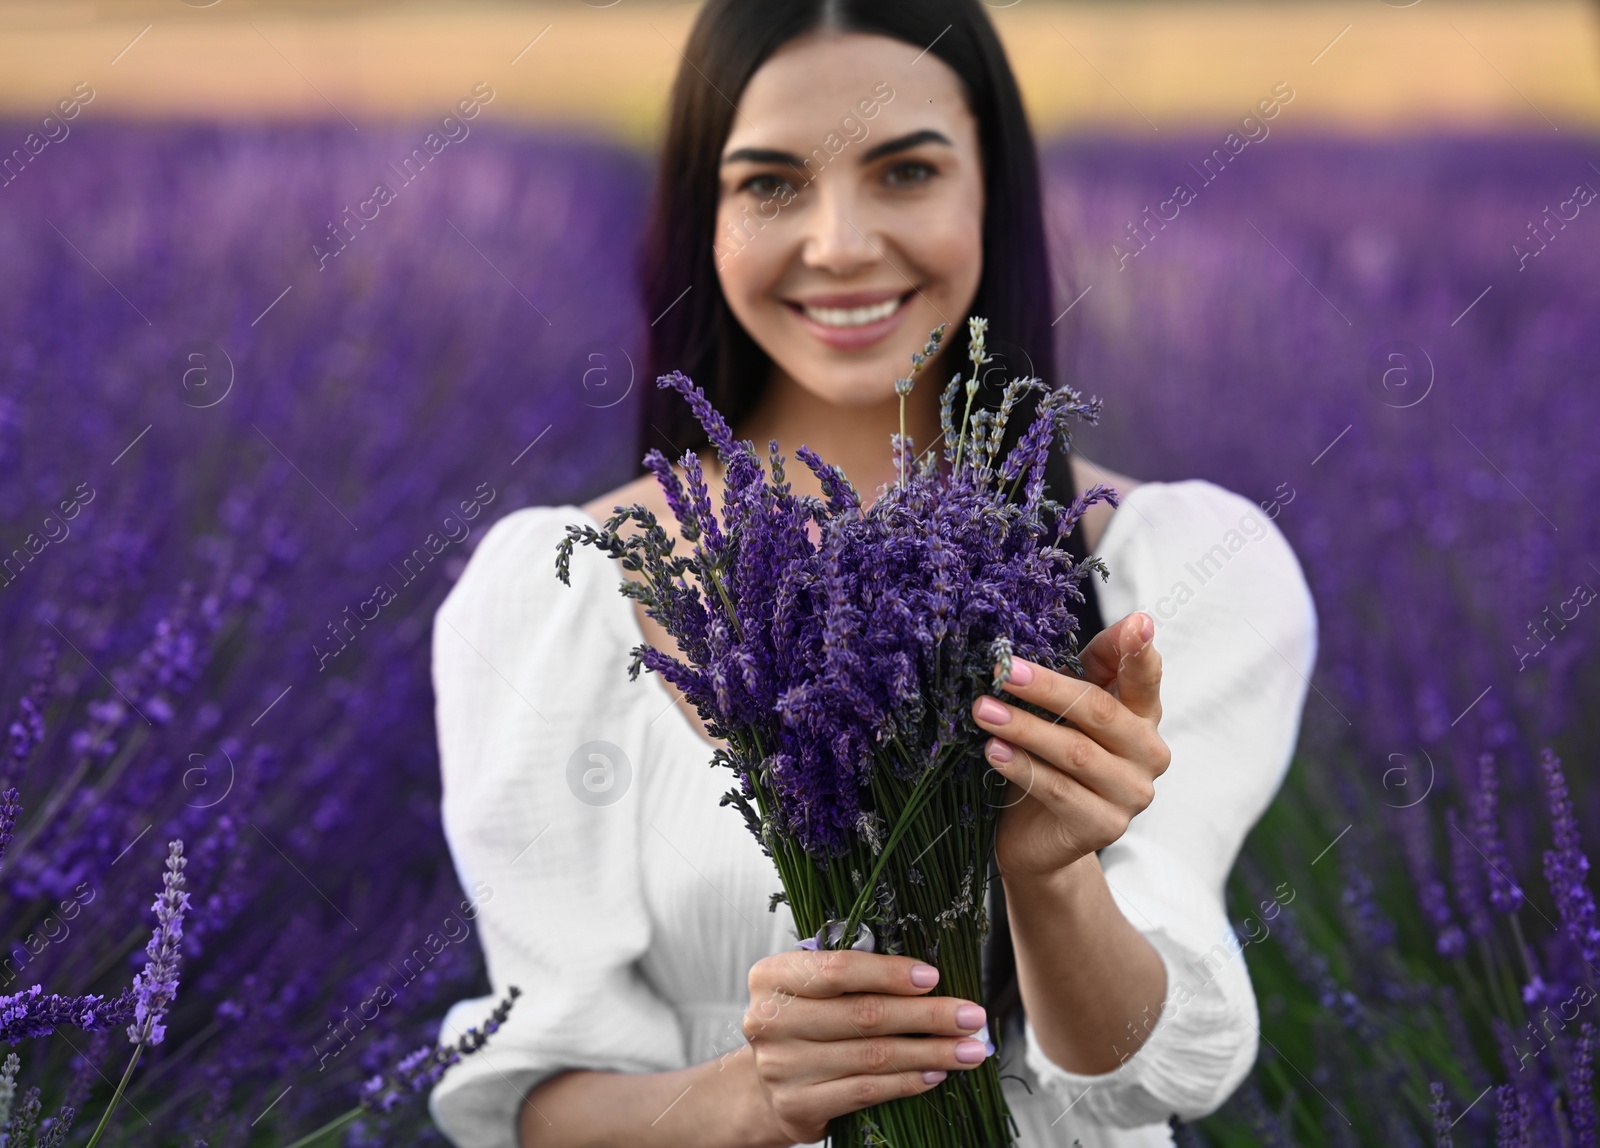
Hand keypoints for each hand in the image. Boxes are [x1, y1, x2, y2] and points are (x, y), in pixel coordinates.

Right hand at [741, 950, 990, 1144]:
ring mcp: (781, 1066)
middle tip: (971, 1016)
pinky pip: (866, 1090)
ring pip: (872, 1056)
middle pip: (864, 1014)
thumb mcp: (814, 987)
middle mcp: (770, 1020)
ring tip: (969, 1050)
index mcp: (773, 977)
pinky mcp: (798, 1105)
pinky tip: (935, 1074)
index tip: (933, 977)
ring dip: (930, 1052)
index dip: (889, 973)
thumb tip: (929, 978)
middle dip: (927, 1015)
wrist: (767, 1083)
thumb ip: (855, 976)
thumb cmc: (805, 1021)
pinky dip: (907, 1081)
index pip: (838, 969)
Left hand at [972, 612, 1170, 878]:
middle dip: (1048, 688)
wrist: (1038, 835)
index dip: (1140, 650)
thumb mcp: (1063, 709)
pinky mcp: (1106, 826)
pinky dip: (1022, 767)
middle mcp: (1148, 753)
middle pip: (1099, 710)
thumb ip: (1081, 670)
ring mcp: (1132, 793)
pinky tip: (993, 752)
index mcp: (1142, 715)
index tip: (1137, 622)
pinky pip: (1059, 790)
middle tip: (1003, 671)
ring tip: (983, 711)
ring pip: (1075, 752)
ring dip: (1025, 728)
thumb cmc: (1050, 759)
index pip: (1145, 676)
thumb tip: (1065, 623)